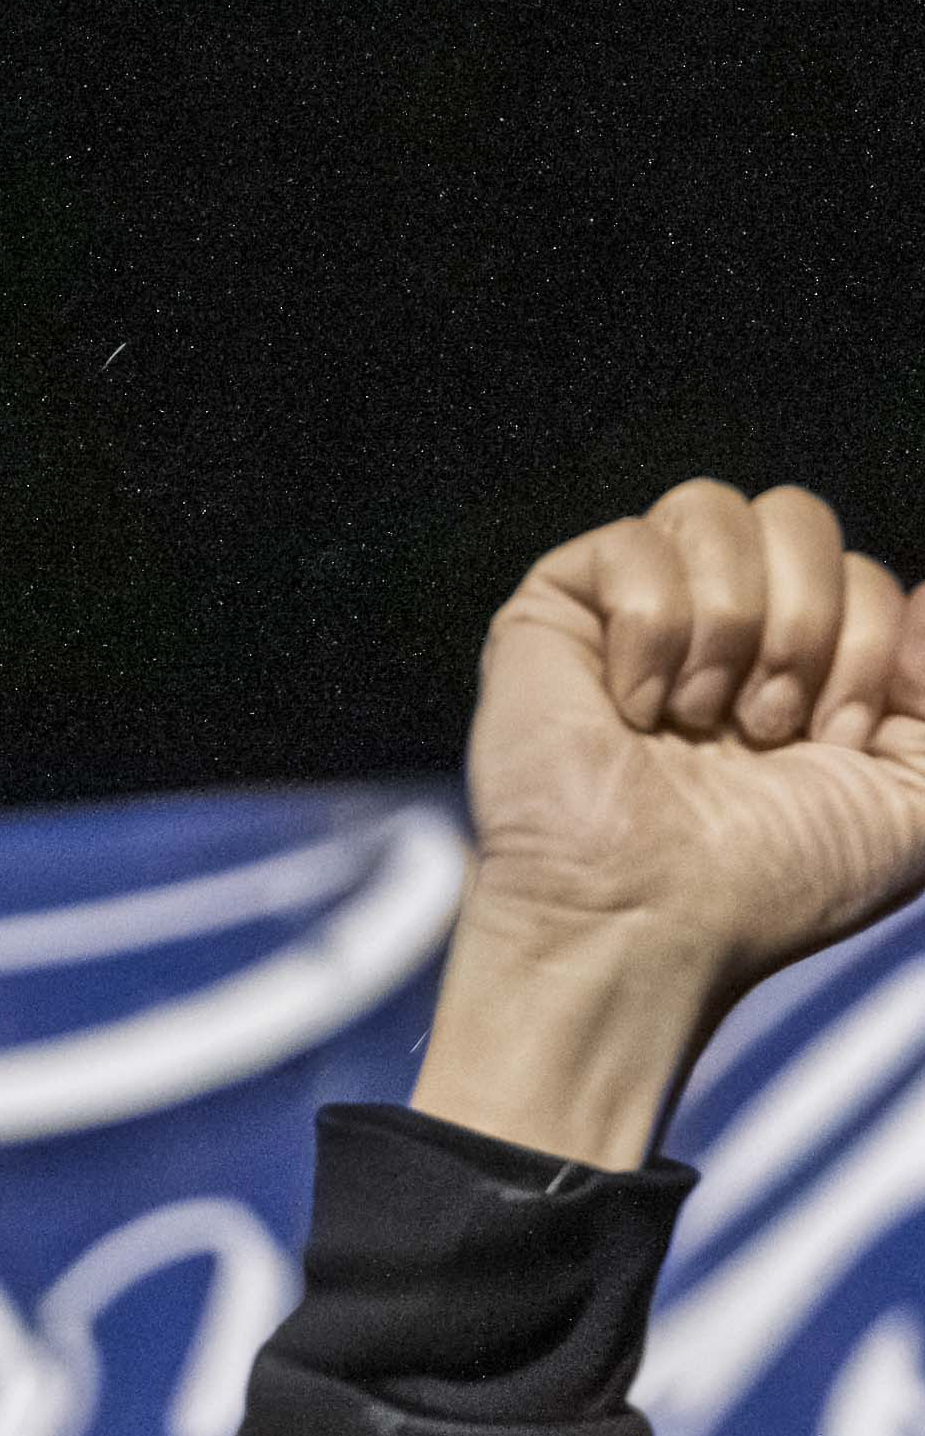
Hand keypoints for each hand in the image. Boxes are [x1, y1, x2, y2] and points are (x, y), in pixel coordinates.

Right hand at [416, 481, 924, 1168]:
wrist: (648, 926)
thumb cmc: (772, 885)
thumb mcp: (920, 796)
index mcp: (790, 662)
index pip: (859, 570)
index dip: (865, 646)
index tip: (829, 740)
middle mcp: (711, 631)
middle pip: (793, 514)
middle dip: (804, 622)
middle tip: (762, 727)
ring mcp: (627, 622)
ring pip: (712, 509)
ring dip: (730, 625)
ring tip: (697, 720)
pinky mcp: (548, 623)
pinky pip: (630, 545)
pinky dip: (652, 628)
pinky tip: (632, 708)